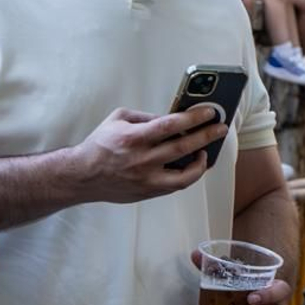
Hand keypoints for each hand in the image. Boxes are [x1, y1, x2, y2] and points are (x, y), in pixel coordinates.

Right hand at [67, 106, 224, 203]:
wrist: (83, 176)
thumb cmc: (100, 144)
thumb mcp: (118, 119)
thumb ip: (145, 117)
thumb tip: (170, 119)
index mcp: (134, 138)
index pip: (170, 125)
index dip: (193, 118)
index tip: (210, 112)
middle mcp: (142, 160)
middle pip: (183, 147)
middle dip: (207, 136)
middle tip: (220, 128)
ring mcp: (146, 179)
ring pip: (184, 175)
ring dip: (202, 163)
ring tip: (207, 152)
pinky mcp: (148, 192)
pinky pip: (175, 186)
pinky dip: (188, 176)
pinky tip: (193, 165)